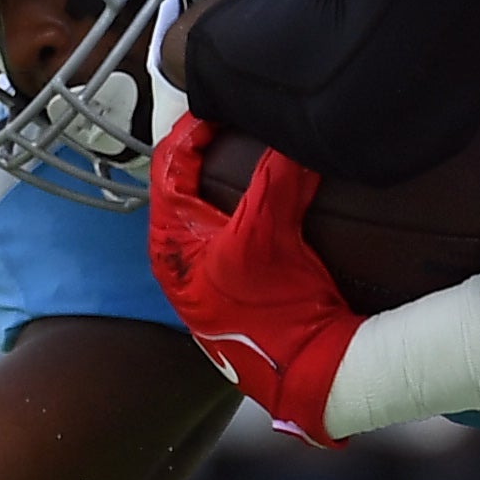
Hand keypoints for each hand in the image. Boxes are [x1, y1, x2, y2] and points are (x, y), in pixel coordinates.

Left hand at [146, 113, 362, 445]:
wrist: (310, 377)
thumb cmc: (277, 316)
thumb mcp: (270, 238)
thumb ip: (277, 180)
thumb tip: (290, 137)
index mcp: (170, 244)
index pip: (169, 165)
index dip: (194, 128)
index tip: (223, 102)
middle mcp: (179, 260)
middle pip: (183, 184)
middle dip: (208, 149)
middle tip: (238, 118)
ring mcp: (206, 277)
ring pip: (208, 208)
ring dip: (227, 178)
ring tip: (255, 148)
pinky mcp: (236, 289)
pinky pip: (234, 230)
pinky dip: (248, 205)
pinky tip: (277, 198)